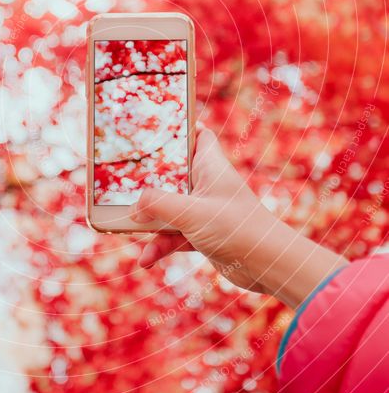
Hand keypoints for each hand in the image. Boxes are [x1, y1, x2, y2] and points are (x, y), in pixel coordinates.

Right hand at [130, 127, 346, 308]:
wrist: (268, 265)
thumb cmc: (237, 228)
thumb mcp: (190, 213)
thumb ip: (157, 205)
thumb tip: (133, 207)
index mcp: (211, 166)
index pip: (199, 136)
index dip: (181, 129)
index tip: (155, 128)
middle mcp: (208, 184)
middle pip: (174, 173)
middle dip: (150, 180)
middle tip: (124, 178)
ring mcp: (205, 210)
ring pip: (170, 208)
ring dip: (151, 220)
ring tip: (127, 227)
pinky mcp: (204, 234)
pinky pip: (174, 235)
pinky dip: (160, 245)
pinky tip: (146, 259)